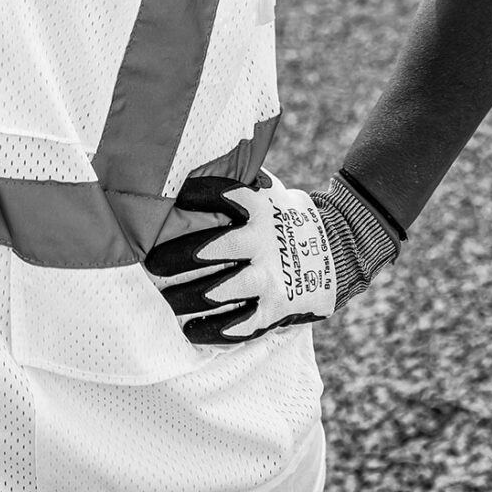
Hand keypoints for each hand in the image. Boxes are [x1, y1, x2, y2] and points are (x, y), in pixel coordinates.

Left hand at [143, 173, 336, 344]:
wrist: (338, 251)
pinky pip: (242, 324)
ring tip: (167, 300)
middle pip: (217, 247)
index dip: (201, 194)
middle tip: (153, 263)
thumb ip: (240, 182)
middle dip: (180, 256)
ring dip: (191, 296)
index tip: (177, 197)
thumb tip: (198, 161)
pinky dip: (215, 329)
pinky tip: (192, 330)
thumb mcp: (270, 193)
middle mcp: (265, 242)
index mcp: (261, 209)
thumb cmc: (286, 218)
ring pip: (224, 289)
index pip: (228, 195)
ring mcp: (271, 276)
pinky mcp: (275, 306)